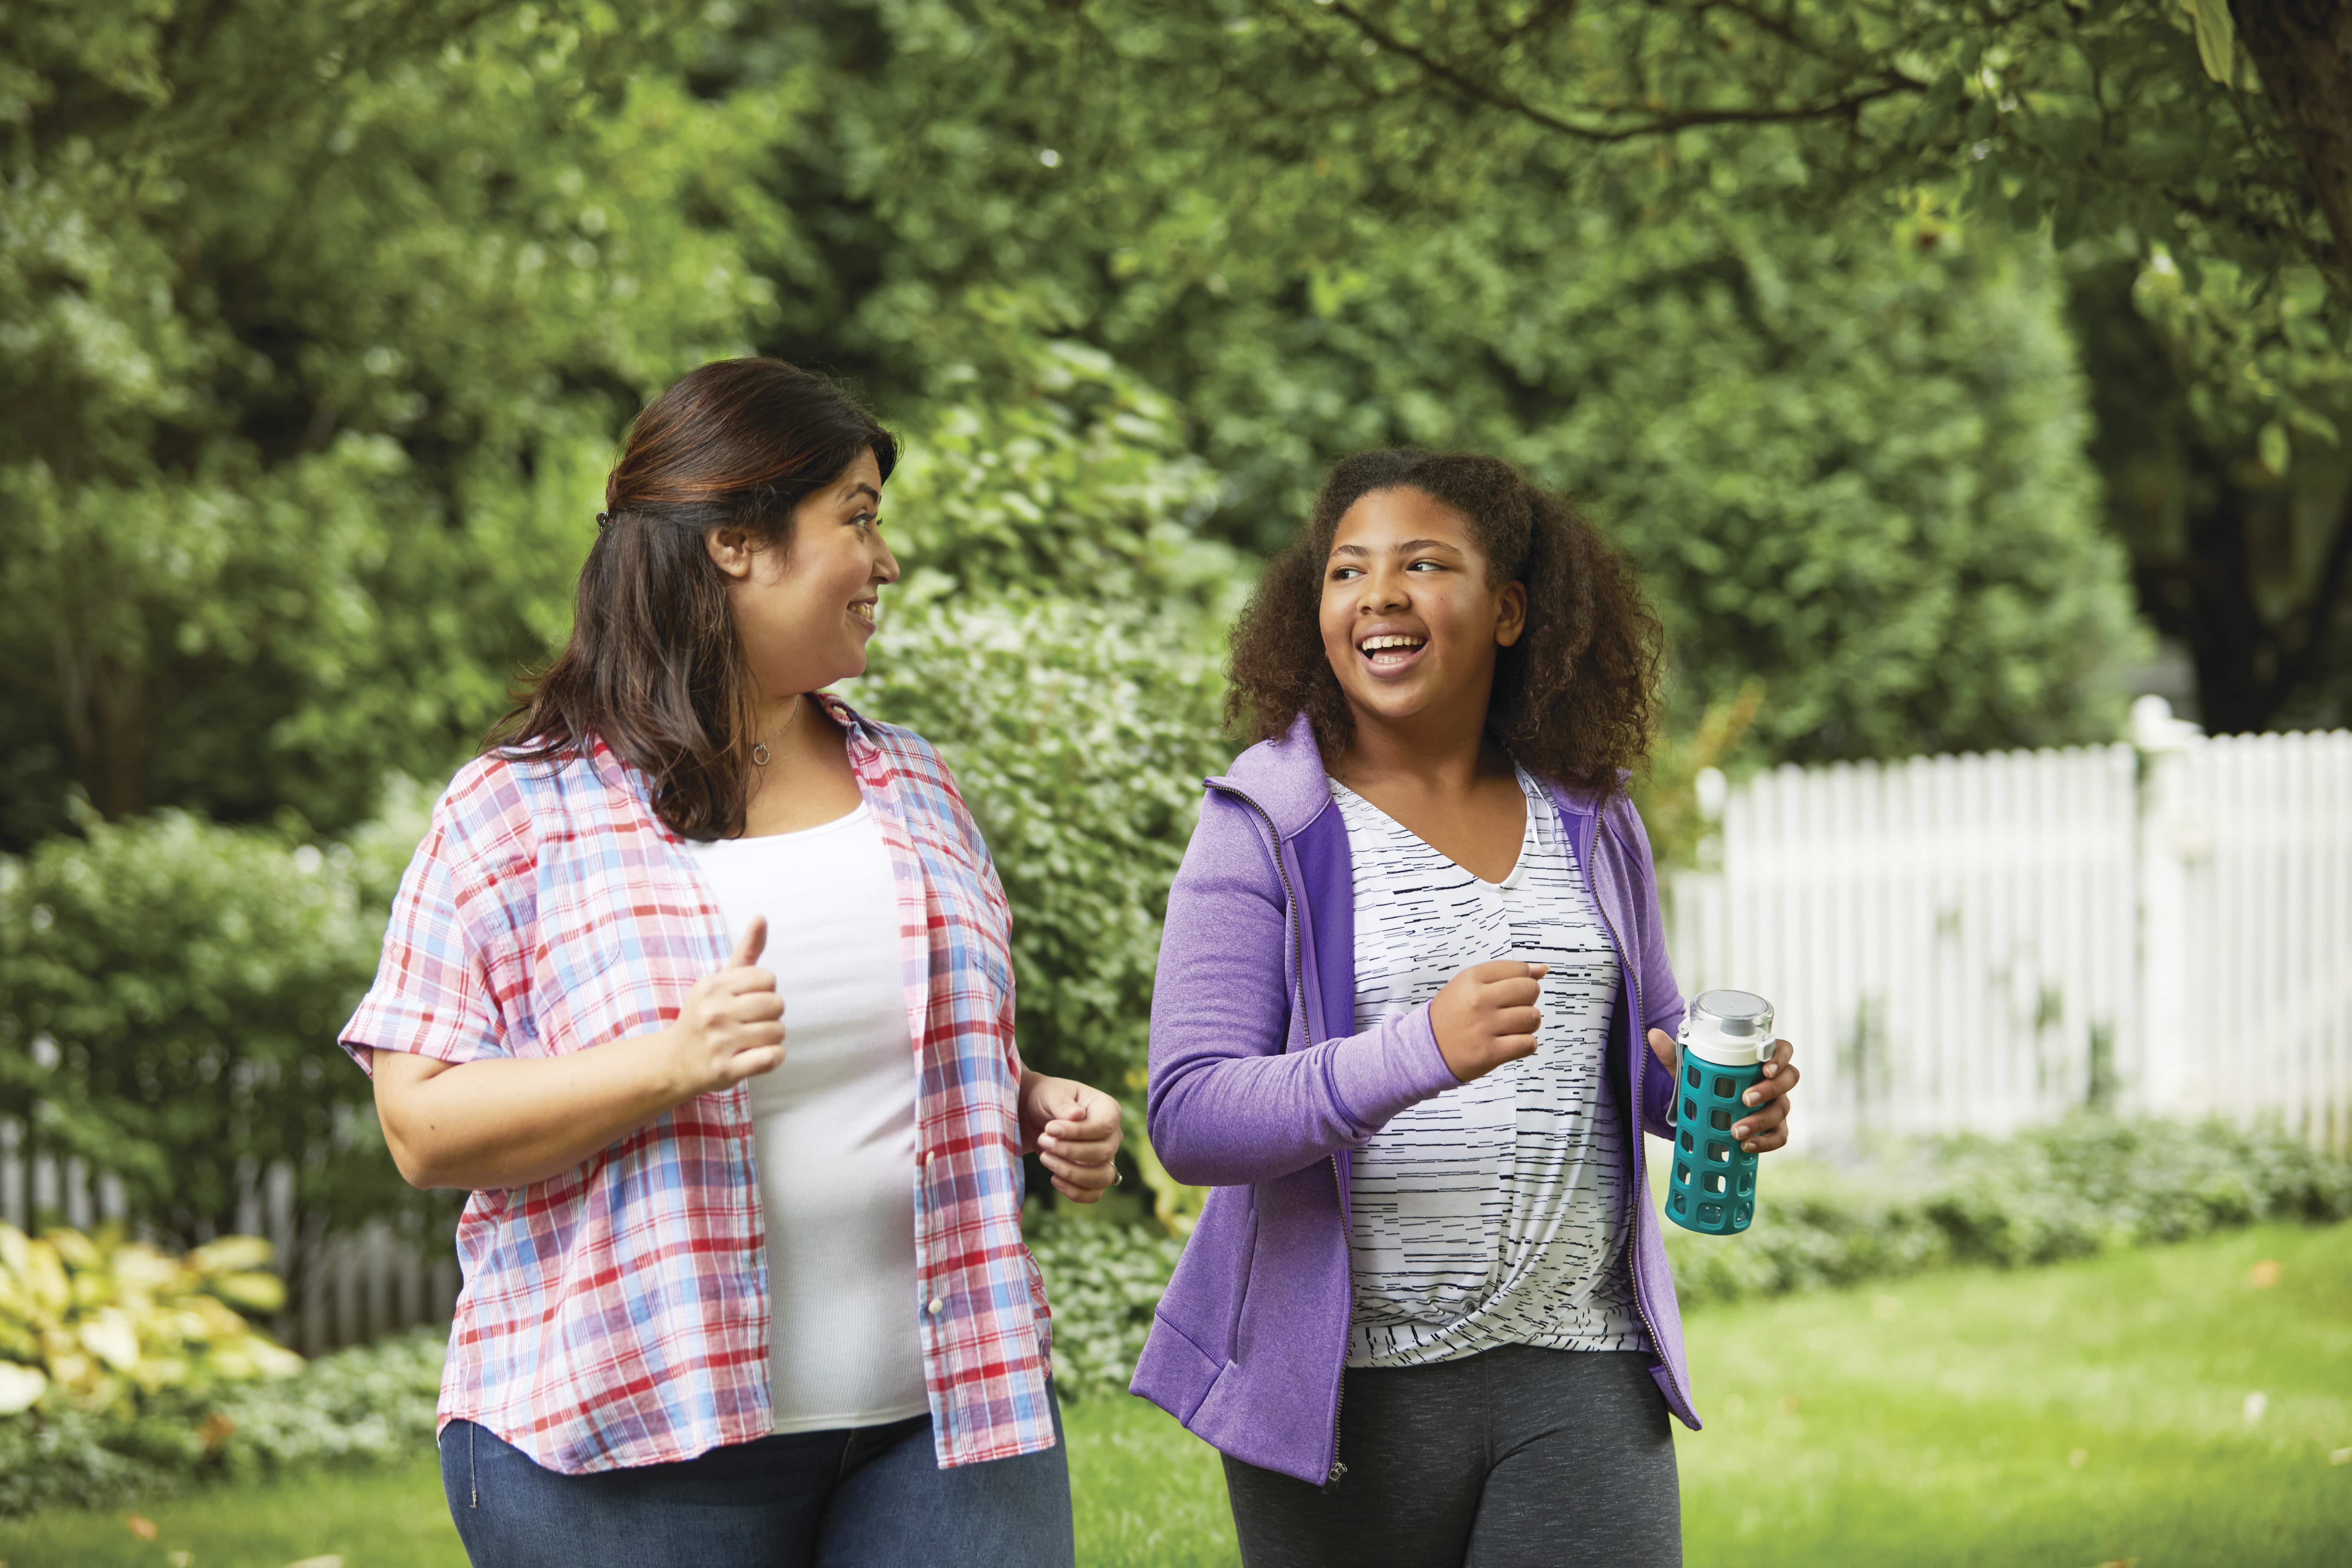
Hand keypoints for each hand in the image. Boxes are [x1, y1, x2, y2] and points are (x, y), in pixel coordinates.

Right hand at [666, 917, 785, 1096]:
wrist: (674, 1062)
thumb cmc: (705, 1017)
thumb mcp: (719, 981)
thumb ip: (746, 951)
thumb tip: (761, 917)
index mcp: (713, 986)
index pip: (767, 978)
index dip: (764, 991)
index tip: (747, 1001)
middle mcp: (714, 1012)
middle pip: (777, 1004)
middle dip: (770, 1014)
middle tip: (751, 1023)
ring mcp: (720, 1042)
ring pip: (778, 1031)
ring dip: (772, 1037)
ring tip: (751, 1040)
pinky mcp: (726, 1070)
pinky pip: (772, 1058)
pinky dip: (773, 1057)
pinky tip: (759, 1056)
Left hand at [1022, 1074, 1123, 1202]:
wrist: (1036, 1115)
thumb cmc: (1048, 1099)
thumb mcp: (1052, 1093)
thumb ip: (1063, 1104)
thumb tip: (1077, 1115)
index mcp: (1108, 1110)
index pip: (1104, 1126)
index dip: (1077, 1132)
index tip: (1050, 1128)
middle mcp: (1112, 1136)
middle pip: (1104, 1154)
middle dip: (1069, 1152)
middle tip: (1043, 1140)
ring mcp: (1106, 1158)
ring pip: (1102, 1178)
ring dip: (1072, 1173)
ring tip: (1045, 1158)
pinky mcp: (1093, 1176)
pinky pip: (1094, 1194)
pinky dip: (1074, 1192)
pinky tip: (1054, 1178)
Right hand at [1430, 960, 1548, 1083]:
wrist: (1426, 1047)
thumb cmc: (1451, 1014)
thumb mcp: (1469, 984)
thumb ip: (1505, 974)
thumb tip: (1542, 969)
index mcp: (1472, 978)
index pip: (1519, 969)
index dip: (1522, 980)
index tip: (1510, 992)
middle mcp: (1479, 1000)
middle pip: (1530, 990)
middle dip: (1528, 1000)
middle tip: (1513, 1009)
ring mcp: (1485, 1026)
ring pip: (1533, 1018)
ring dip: (1528, 1024)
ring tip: (1512, 1027)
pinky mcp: (1490, 1052)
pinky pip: (1528, 1043)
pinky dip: (1526, 1044)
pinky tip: (1512, 1042)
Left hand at [1648, 1029, 1798, 1153]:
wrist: (1708, 1111)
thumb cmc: (1708, 1082)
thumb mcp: (1689, 1068)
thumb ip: (1674, 1053)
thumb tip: (1653, 1034)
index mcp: (1760, 1059)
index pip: (1784, 1050)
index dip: (1779, 1057)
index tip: (1764, 1067)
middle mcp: (1774, 1080)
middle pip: (1789, 1079)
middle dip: (1770, 1089)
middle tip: (1745, 1098)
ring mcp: (1778, 1104)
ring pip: (1782, 1109)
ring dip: (1760, 1120)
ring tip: (1736, 1130)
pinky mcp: (1775, 1128)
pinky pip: (1780, 1136)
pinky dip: (1765, 1142)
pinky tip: (1746, 1145)